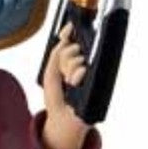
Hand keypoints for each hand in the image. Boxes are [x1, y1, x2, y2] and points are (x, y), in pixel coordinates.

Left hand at [41, 22, 91, 148]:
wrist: (61, 117)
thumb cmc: (57, 97)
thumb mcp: (51, 71)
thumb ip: (57, 52)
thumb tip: (65, 35)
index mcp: (71, 60)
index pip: (72, 39)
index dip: (69, 33)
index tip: (65, 30)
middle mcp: (83, 63)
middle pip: (74, 46)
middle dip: (64, 59)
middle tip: (64, 74)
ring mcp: (90, 71)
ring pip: (78, 56)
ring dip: (69, 70)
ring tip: (69, 83)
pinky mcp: (96, 79)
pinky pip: (83, 67)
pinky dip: (76, 74)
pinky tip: (74, 83)